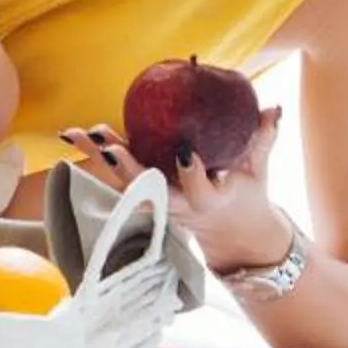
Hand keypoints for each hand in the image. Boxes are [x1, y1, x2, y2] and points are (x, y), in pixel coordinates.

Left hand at [58, 106, 294, 274]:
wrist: (235, 238)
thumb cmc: (248, 197)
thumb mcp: (258, 174)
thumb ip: (262, 140)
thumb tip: (272, 108)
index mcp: (209, 200)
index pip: (199, 188)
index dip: (191, 173)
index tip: (185, 153)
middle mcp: (178, 206)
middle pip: (148, 189)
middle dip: (127, 168)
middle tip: (108, 144)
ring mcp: (158, 204)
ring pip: (123, 183)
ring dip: (99, 158)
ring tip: (77, 133)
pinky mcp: (145, 197)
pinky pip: (117, 177)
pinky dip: (97, 156)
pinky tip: (75, 135)